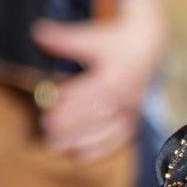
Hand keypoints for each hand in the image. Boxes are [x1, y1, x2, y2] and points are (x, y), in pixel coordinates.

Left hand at [31, 0, 165, 160]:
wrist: (149, 45)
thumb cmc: (116, 40)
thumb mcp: (91, 38)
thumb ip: (64, 39)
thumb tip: (37, 31)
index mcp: (113, 77)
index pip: (85, 93)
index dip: (64, 103)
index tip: (44, 109)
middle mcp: (124, 96)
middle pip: (93, 115)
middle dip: (68, 123)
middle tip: (45, 129)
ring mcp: (130, 109)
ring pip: (104, 130)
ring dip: (79, 139)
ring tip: (55, 145)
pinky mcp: (134, 117)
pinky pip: (118, 138)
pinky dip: (100, 148)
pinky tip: (80, 155)